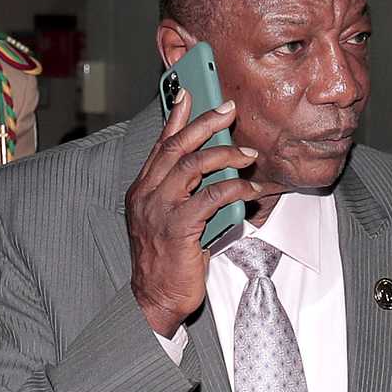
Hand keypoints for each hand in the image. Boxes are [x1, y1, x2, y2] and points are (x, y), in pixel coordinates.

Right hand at [126, 91, 263, 335]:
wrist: (155, 299)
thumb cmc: (169, 261)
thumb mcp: (173, 219)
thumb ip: (187, 193)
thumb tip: (218, 170)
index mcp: (142, 190)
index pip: (160, 145)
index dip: (176, 117)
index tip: (190, 92)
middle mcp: (146, 195)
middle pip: (176, 146)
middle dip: (204, 122)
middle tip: (228, 108)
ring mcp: (159, 210)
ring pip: (192, 166)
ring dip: (224, 154)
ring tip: (248, 153)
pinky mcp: (177, 228)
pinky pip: (210, 197)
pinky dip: (232, 188)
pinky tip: (248, 187)